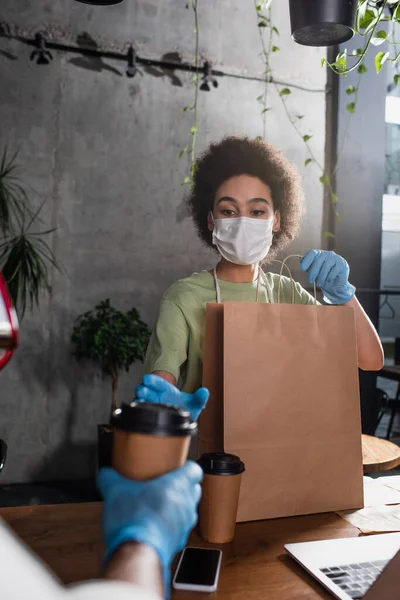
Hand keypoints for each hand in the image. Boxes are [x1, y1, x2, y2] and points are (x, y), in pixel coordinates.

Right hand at [98, 462, 202, 594]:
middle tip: (164, 486)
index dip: (187, 467)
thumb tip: (106, 474)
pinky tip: (152, 527)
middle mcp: (187, 504)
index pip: (195, 469)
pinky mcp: (178, 543)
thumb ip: (110, 479)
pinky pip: (178, 530)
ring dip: (176, 508)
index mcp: (178, 484)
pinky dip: (169, 527)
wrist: (137, 554)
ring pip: (187, 511)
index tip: (177, 466)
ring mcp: (184, 525)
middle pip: (194, 490)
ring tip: (157, 507)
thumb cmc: (134, 519)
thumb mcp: (116, 491)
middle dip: (182, 487)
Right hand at [135, 374, 208, 420]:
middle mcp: (156, 396)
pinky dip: (139, 412)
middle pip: (147, 390)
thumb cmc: (187, 408)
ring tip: (139, 401)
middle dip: (143, 390)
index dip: (153, 381)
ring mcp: (151, 406)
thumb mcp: (195, 404)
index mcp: (166, 390)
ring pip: (142, 401)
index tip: (147, 378)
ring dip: (140, 400)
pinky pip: (141, 413)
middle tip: (141, 390)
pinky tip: (138, 413)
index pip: (158, 383)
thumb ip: (200, 398)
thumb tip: (205, 392)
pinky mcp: (149, 416)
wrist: (183, 422)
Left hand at [300, 250, 355, 304]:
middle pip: (318, 261)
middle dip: (313, 273)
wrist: (336, 283)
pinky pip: (334, 271)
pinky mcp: (342, 264)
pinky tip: (328, 280)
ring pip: (326, 267)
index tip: (302, 269)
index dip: (307, 260)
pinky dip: (329, 277)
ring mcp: (335, 258)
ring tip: (319, 284)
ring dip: (321, 277)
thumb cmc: (323, 276)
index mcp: (319, 254)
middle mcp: (327, 254)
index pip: (312, 253)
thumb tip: (300, 260)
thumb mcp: (313, 271)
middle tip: (310, 281)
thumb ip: (308, 266)